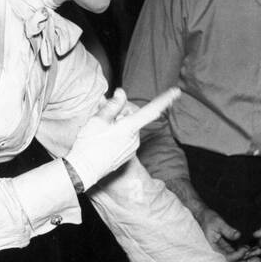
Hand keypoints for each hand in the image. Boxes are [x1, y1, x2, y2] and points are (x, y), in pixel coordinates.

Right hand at [65, 87, 179, 190]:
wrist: (83, 170)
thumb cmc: (89, 144)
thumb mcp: (98, 120)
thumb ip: (112, 105)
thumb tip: (122, 92)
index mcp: (130, 127)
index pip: (151, 110)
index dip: (164, 100)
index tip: (176, 91)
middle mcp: (135, 138)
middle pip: (132, 117)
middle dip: (119, 112)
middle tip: (101, 111)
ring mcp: (132, 148)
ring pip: (127, 127)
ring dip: (116, 123)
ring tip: (99, 129)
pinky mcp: (127, 155)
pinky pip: (125, 138)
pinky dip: (116, 134)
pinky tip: (103, 139)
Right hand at [197, 206, 260, 261]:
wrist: (201, 215)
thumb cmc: (207, 218)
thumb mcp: (217, 222)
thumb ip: (227, 230)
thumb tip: (238, 235)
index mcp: (212, 249)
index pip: (226, 258)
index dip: (237, 255)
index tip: (246, 248)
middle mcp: (216, 254)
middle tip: (257, 259)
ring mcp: (220, 252)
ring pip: (235, 260)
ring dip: (246, 258)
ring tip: (258, 253)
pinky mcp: (224, 249)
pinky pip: (234, 255)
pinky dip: (243, 253)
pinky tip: (251, 249)